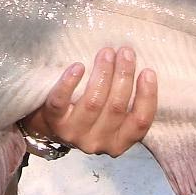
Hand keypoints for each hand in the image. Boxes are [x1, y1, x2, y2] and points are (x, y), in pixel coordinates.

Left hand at [23, 46, 157, 156]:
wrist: (48, 126)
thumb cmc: (87, 114)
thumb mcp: (110, 117)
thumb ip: (125, 102)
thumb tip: (142, 68)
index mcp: (118, 142)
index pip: (139, 123)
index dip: (147, 97)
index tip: (147, 71)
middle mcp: (97, 142)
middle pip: (116, 108)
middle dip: (124, 76)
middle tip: (125, 51)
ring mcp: (74, 134)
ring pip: (92, 103)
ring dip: (102, 74)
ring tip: (106, 53)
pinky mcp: (53, 121)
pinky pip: (61, 101)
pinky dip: (70, 82)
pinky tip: (78, 66)